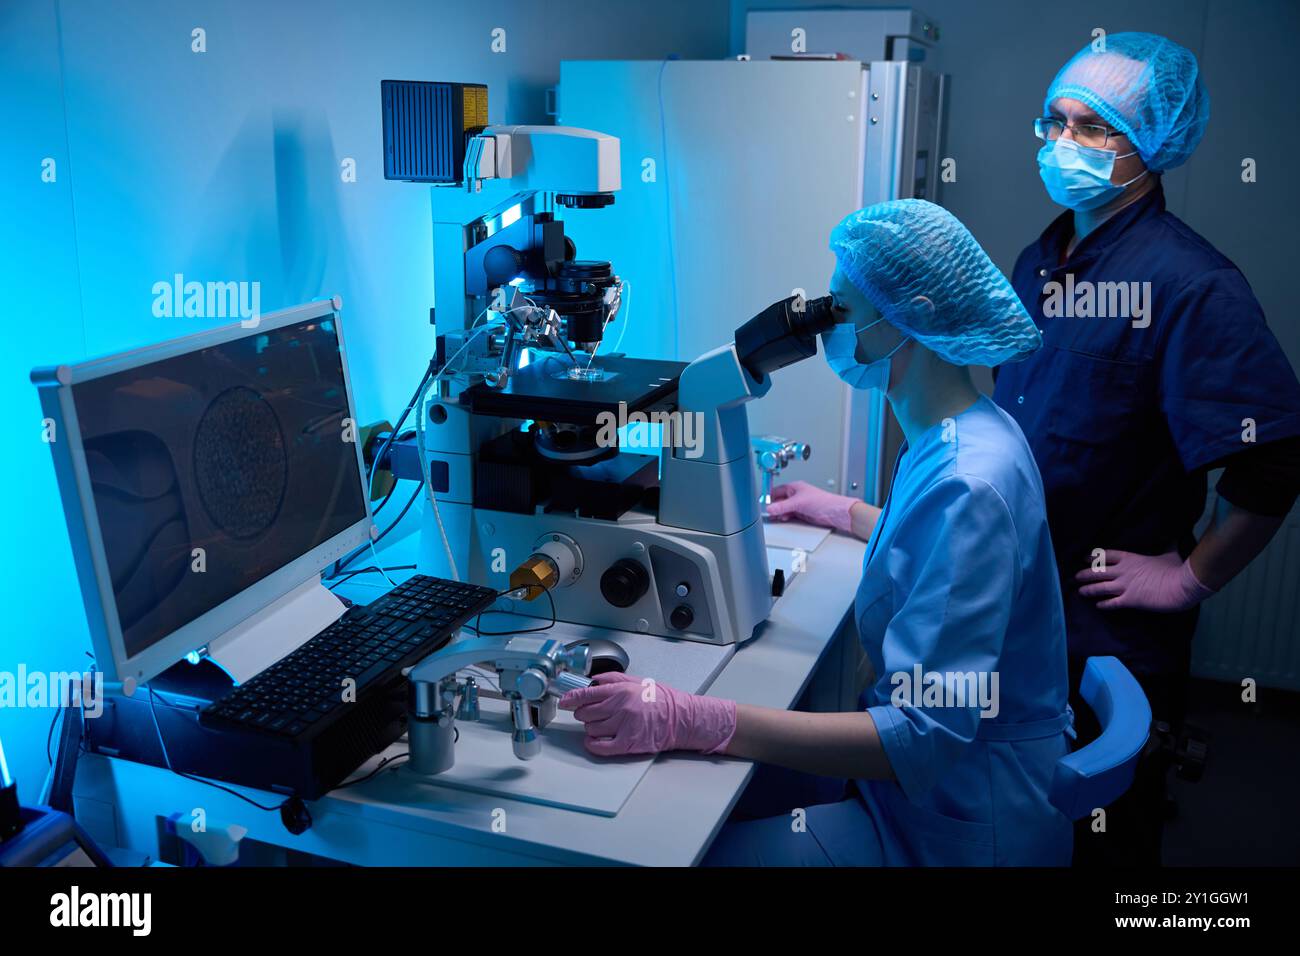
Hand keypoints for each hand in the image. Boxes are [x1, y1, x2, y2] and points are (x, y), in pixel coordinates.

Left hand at [558, 672, 736, 756]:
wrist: (680, 718)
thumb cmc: (660, 700)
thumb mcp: (636, 680)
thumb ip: (611, 679)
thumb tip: (591, 681)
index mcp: (620, 690)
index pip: (586, 694)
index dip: (571, 698)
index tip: (564, 701)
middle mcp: (619, 708)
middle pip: (585, 713)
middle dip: (583, 713)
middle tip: (590, 712)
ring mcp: (623, 726)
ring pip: (591, 729)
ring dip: (591, 728)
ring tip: (601, 724)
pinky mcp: (627, 743)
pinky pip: (600, 747)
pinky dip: (592, 744)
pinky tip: (593, 741)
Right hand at [765, 480, 855, 532]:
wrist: (835, 512)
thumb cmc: (823, 501)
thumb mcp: (798, 503)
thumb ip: (783, 506)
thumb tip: (770, 508)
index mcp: (794, 487)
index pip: (776, 490)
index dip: (769, 497)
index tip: (764, 504)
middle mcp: (796, 495)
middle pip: (779, 500)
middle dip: (774, 506)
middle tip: (768, 513)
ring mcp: (798, 505)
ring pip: (783, 509)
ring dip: (779, 513)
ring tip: (775, 517)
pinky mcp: (801, 513)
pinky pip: (789, 515)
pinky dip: (784, 517)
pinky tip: (783, 519)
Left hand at [1075, 549, 1215, 612]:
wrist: (1182, 585)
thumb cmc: (1177, 568)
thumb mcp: (1170, 553)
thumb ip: (1167, 545)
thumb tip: (1174, 535)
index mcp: (1131, 558)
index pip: (1107, 555)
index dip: (1094, 557)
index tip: (1085, 558)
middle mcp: (1123, 571)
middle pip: (1098, 571)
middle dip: (1085, 574)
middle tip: (1075, 577)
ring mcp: (1125, 586)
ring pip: (1099, 587)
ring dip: (1088, 589)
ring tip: (1080, 591)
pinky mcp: (1130, 600)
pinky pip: (1111, 603)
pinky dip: (1103, 605)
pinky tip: (1098, 606)